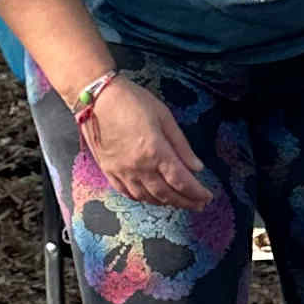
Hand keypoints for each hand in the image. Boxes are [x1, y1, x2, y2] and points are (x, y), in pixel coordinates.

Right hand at [80, 75, 215, 209]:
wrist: (95, 98)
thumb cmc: (132, 101)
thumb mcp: (164, 117)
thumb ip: (181, 145)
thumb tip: (197, 167)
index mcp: (155, 152)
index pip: (181, 181)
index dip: (196, 193)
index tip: (207, 197)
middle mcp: (138, 167)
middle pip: (166, 195)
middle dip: (185, 202)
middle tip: (198, 205)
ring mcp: (122, 172)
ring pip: (147, 198)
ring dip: (166, 203)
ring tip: (178, 201)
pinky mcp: (109, 171)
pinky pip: (128, 193)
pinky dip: (143, 199)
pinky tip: (152, 197)